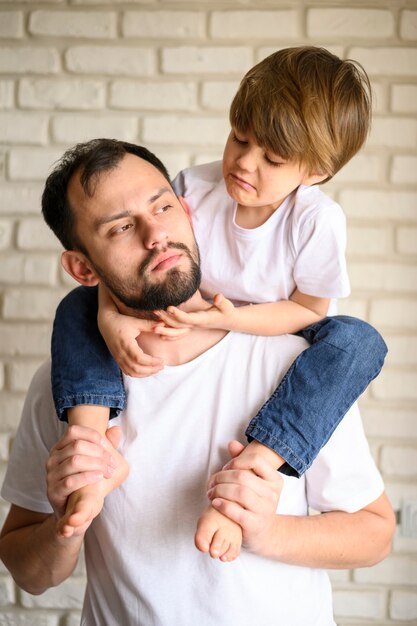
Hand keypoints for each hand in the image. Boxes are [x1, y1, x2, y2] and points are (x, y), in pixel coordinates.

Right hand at [46, 425, 119, 526]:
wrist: (73, 510)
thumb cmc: (85, 482)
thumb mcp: (95, 462)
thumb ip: (105, 446)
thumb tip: (117, 429)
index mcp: (60, 448)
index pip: (73, 431)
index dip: (92, 435)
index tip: (107, 445)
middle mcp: (52, 459)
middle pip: (77, 445)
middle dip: (99, 453)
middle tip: (113, 463)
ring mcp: (51, 475)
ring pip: (75, 461)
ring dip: (97, 464)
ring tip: (109, 471)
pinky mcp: (53, 491)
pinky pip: (70, 481)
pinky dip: (88, 477)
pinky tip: (99, 477)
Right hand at [99, 310, 165, 376]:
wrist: (106, 324)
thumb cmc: (122, 322)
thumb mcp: (135, 322)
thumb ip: (149, 324)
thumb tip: (163, 324)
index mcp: (126, 344)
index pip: (139, 358)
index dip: (151, 362)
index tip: (162, 360)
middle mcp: (121, 353)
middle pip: (136, 368)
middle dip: (151, 370)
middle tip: (162, 366)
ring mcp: (118, 358)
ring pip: (132, 372)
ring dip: (145, 374)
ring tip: (156, 369)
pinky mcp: (117, 360)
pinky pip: (127, 372)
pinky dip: (138, 374)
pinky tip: (147, 371)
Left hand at [155, 293, 236, 330]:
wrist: (229, 321)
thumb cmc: (227, 311)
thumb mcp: (227, 305)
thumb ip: (222, 302)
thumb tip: (218, 297)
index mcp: (202, 319)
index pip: (188, 318)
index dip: (178, 314)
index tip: (168, 307)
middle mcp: (196, 325)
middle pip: (178, 325)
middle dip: (166, 319)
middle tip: (155, 311)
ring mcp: (194, 327)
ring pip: (177, 330)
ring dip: (165, 328)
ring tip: (152, 325)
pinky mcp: (192, 327)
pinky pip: (179, 333)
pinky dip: (170, 335)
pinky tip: (160, 334)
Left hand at [207, 441, 282, 555]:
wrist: (264, 533)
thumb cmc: (255, 502)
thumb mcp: (253, 482)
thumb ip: (242, 461)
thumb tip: (232, 444)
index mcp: (274, 479)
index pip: (256, 460)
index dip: (237, 461)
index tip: (226, 468)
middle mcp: (272, 493)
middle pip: (243, 476)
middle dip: (222, 477)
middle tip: (211, 482)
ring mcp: (265, 510)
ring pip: (239, 492)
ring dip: (219, 490)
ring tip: (210, 492)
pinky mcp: (255, 524)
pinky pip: (236, 511)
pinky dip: (222, 505)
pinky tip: (215, 503)